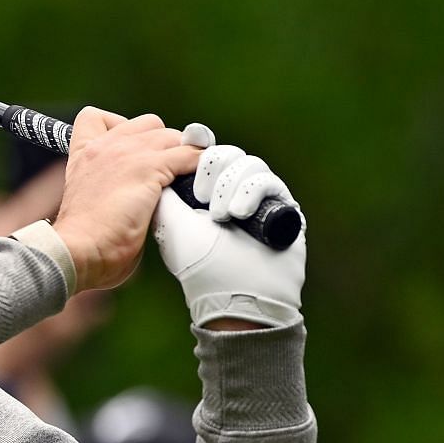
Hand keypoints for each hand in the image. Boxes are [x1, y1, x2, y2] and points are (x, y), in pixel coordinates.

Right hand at [52, 109, 203, 290]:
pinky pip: (189, 156)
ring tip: (185, 178)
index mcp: (84, 154)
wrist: (78, 250)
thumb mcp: (88, 198)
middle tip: (167, 170)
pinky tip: (198, 185)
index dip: (121, 127)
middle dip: (162, 143)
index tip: (131, 150)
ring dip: (184, 155)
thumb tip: (138, 195)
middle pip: (148, 123)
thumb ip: (109, 184)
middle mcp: (105, 147)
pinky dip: (199, 166)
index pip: (96, 117)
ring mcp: (127, 155)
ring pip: (173, 137)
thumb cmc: (82, 240)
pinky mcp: (149, 168)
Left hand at [154, 133, 305, 328]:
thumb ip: (165, 191)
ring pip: (247, 162)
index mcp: (202, 195)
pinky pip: (267, 180)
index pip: (202, 157)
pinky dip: (250, 191)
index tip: (186, 148)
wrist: (235, 294)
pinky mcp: (281, 206)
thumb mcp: (171, 223)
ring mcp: (256, 198)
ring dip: (229, 185)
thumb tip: (162, 164)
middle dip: (211, 168)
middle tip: (199, 196)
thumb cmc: (199, 264)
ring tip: (220, 215)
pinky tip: (238, 213)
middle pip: (225, 154)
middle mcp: (230, 193)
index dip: (195, 151)